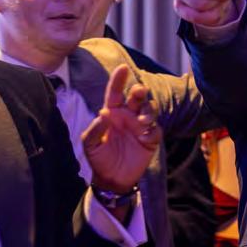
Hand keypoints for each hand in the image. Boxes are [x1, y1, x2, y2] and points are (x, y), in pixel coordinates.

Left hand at [82, 65, 161, 194]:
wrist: (112, 179)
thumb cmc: (98, 158)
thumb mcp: (90, 144)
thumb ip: (95, 128)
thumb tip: (104, 113)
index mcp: (112, 113)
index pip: (115, 93)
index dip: (119, 80)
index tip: (123, 68)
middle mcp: (128, 116)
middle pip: (137, 97)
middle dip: (140, 91)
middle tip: (139, 92)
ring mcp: (140, 126)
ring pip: (150, 109)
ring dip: (148, 111)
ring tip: (142, 121)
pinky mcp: (151, 139)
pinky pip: (156, 130)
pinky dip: (152, 131)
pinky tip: (144, 139)